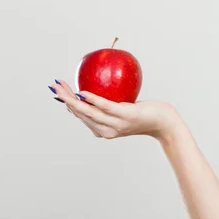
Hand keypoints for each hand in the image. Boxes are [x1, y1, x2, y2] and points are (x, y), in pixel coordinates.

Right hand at [50, 79, 179, 140]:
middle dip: (65, 100)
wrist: (164, 123)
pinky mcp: (124, 116)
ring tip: (62, 88)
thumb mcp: (125, 111)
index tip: (59, 94)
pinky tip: (82, 92)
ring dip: (72, 99)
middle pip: (80, 114)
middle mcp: (107, 130)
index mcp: (104, 131)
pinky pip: (104, 107)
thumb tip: (100, 89)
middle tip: (54, 87)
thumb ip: (112, 105)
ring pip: (88, 111)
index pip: (81, 117)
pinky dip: (92, 100)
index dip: (68, 105)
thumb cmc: (145, 115)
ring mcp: (115, 124)